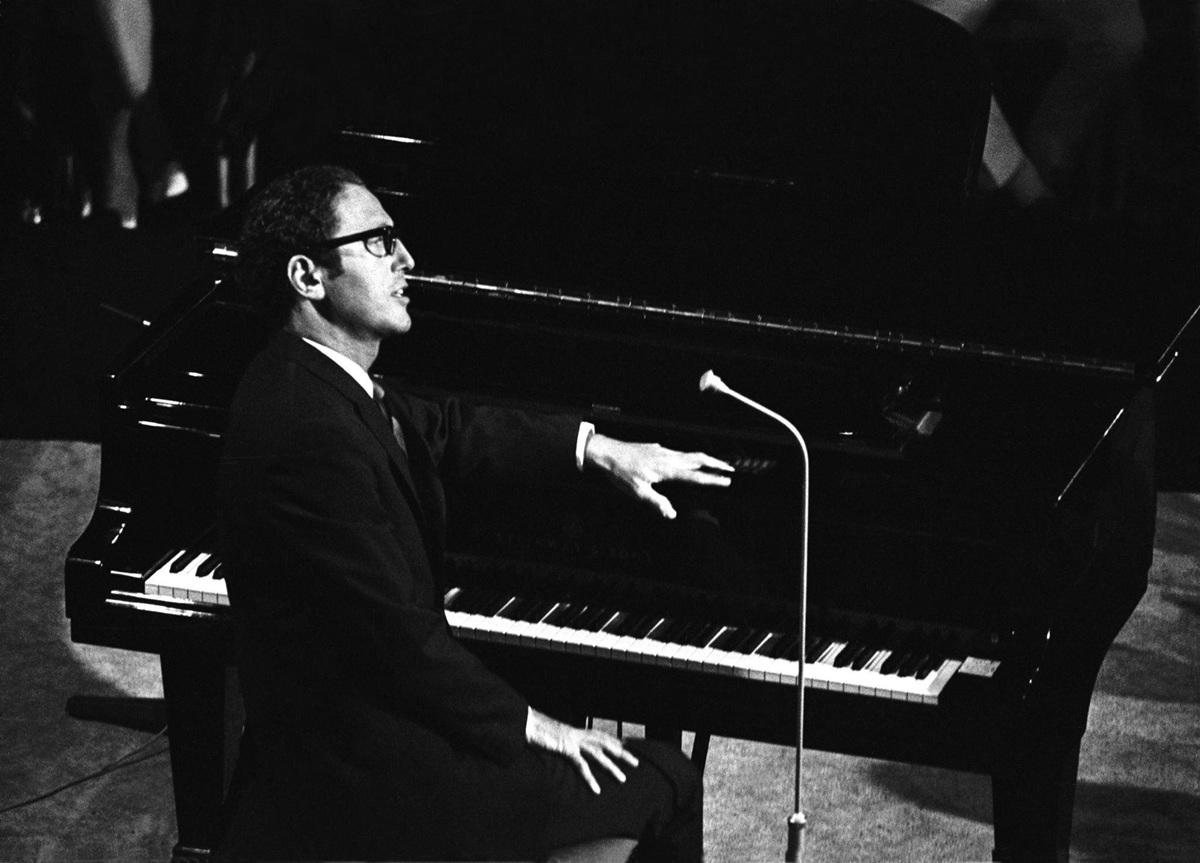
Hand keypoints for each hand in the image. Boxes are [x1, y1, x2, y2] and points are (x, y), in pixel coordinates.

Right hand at [525, 708, 639, 793]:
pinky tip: (596, 789)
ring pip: (598, 754)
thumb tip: (559, 746)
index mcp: (575, 731)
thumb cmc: (534, 729)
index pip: (599, 735)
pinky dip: (590, 778)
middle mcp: (577, 734)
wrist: (524, 722)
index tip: (626, 745)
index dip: (613, 740)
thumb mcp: (550, 736)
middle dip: (622, 752)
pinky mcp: (566, 747)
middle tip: (635, 762)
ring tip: (623, 778)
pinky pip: (581, 765)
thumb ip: (559, 742)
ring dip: (612, 766)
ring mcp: (573, 740)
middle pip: (605, 742)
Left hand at [584, 433, 733, 518]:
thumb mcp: (638, 492)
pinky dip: (691, 456)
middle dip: (716, 463)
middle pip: (698, 458)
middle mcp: (668, 457)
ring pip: (690, 454)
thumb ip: (656, 503)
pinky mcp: (657, 448)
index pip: (695, 475)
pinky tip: (688, 460)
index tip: (726, 481)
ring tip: (715, 463)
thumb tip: (671, 514)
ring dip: (705, 458)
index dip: (712, 479)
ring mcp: (663, 451)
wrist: (608, 452)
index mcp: (667, 469)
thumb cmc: (621, 472)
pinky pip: (679, 452)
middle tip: (730, 469)